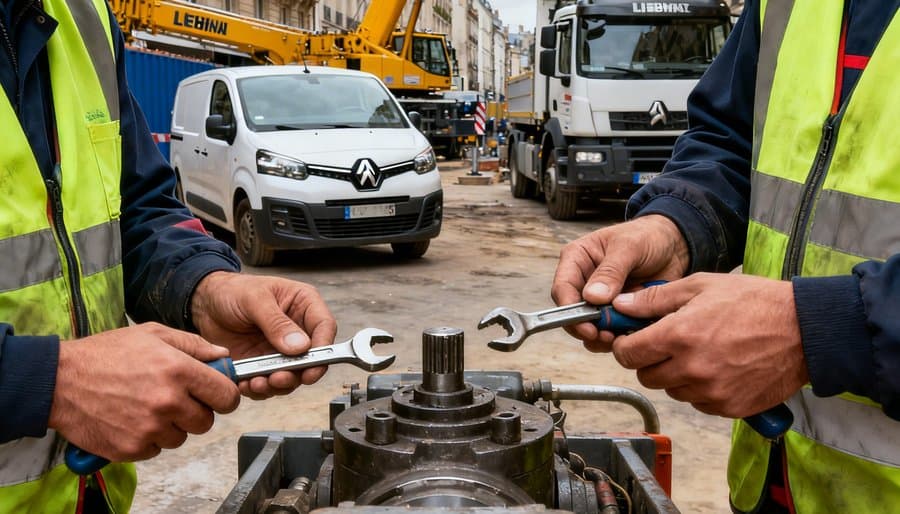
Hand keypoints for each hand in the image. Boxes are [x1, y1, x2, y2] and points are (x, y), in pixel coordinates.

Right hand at [49, 323, 239, 461]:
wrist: (59, 381)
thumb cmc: (105, 354)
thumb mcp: (152, 334)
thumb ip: (193, 344)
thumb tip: (223, 356)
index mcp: (178, 370)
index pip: (227, 396)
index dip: (224, 396)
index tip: (216, 395)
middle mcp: (167, 401)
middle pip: (207, 421)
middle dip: (196, 411)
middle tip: (176, 399)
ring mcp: (149, 428)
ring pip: (182, 437)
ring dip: (171, 426)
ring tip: (148, 406)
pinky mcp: (132, 448)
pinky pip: (157, 449)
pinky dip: (149, 439)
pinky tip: (132, 419)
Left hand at [191, 272, 336, 399]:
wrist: (205, 304)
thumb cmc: (232, 291)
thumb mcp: (255, 299)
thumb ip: (277, 322)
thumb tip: (300, 346)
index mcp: (303, 305)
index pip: (324, 328)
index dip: (323, 349)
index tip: (312, 366)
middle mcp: (297, 330)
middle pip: (311, 358)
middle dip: (297, 373)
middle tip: (279, 378)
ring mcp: (281, 350)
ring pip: (292, 375)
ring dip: (277, 384)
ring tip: (259, 382)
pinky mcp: (264, 365)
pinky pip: (269, 383)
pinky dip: (260, 388)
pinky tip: (247, 383)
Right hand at [552, 215, 689, 350]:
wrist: (674, 246)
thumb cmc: (647, 236)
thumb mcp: (629, 247)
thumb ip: (610, 271)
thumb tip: (592, 297)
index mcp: (578, 259)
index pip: (562, 288)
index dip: (570, 310)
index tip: (586, 325)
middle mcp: (584, 281)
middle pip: (573, 312)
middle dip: (585, 328)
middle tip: (603, 336)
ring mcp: (600, 300)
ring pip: (589, 326)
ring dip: (600, 337)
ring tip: (617, 339)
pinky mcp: (617, 312)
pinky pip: (611, 331)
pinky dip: (618, 338)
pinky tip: (631, 336)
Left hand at [610, 273, 807, 417]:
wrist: (805, 330)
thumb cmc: (755, 302)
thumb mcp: (700, 286)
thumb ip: (655, 299)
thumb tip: (620, 306)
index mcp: (679, 336)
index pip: (627, 354)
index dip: (625, 345)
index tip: (631, 339)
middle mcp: (691, 369)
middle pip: (646, 376)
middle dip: (650, 360)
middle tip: (668, 343)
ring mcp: (711, 392)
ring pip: (672, 390)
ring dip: (676, 375)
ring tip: (700, 352)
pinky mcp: (729, 407)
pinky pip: (698, 403)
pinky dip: (700, 389)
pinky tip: (717, 368)